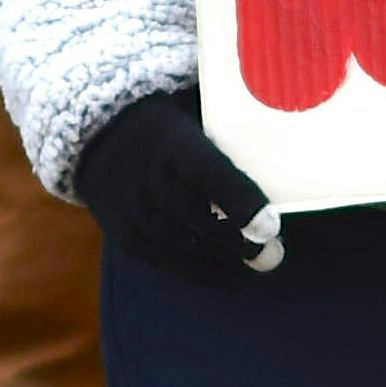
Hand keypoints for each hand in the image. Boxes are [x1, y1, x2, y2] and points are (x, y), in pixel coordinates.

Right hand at [72, 84, 282, 284]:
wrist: (98, 138)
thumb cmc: (169, 126)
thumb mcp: (193, 109)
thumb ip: (231, 121)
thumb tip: (287, 119)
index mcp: (174, 143)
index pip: (210, 174)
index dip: (242, 201)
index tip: (271, 226)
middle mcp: (149, 177)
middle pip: (199, 218)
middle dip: (239, 242)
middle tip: (273, 255)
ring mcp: (133, 210)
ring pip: (184, 245)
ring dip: (224, 262)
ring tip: (255, 267)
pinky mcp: (124, 235)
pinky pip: (167, 261)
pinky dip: (200, 273)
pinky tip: (229, 277)